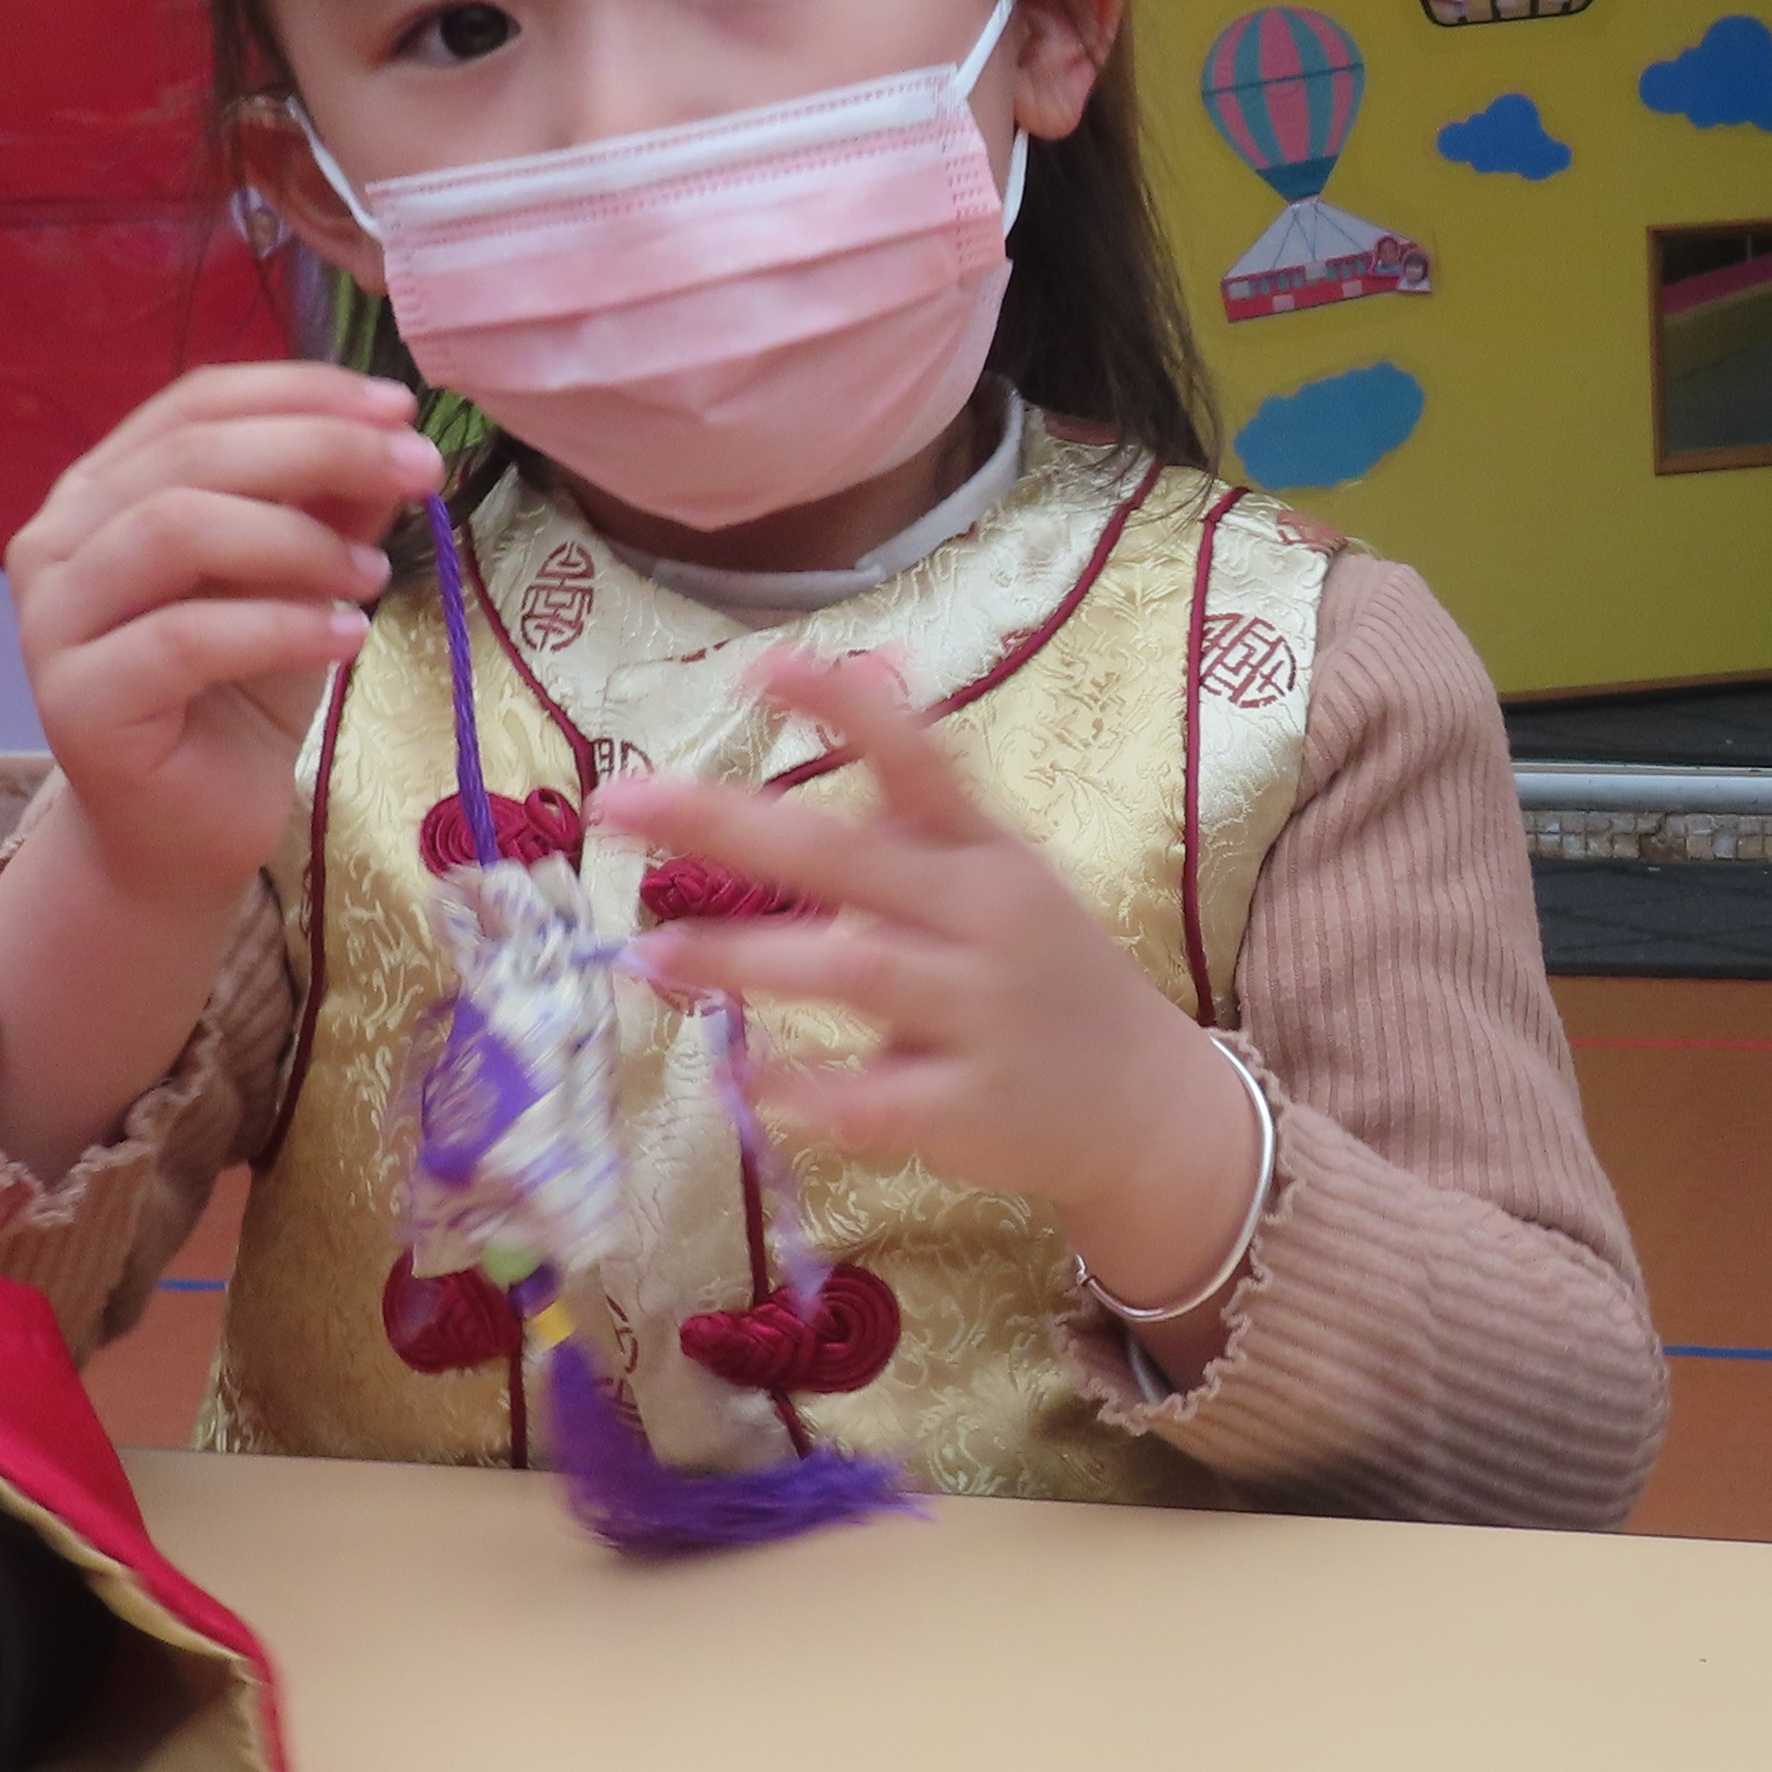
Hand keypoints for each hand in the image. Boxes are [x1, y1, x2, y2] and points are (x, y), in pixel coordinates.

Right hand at [8, 365, 438, 924]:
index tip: (399, 408)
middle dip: (319, 449)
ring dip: (298, 540)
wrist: (186, 829)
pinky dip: (281, 625)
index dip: (300, 392)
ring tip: (372, 575)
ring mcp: (52, 621)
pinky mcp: (76, 700)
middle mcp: (57, 540)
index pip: (195, 404)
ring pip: (176, 530)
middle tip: (418, 471)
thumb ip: (329, 505)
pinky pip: (184, 637)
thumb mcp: (300, 582)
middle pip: (190, 456)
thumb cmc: (237, 695)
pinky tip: (348, 637)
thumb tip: (392, 433)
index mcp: (101, 490)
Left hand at [613, 653, 1268, 1352]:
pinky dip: (797, 1092)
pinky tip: (736, 1080)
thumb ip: (917, 812)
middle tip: (623, 802)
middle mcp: (987, 919)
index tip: (759, 664)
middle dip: (730, 826)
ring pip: (852, 972)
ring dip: (739, 961)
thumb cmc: (1043, 976)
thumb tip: (849, 681)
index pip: (919, 760)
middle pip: (850, 860)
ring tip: (645, 953)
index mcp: (987, 855)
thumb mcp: (1002, 878)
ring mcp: (983, 1013)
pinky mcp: (970, 1107)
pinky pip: (867, 1100)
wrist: (1148, 1105)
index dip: (844, 710)